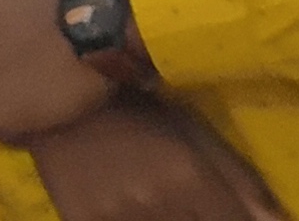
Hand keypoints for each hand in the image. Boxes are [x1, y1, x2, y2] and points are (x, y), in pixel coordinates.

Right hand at [19, 101, 288, 220]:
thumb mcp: (195, 131)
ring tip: (165, 202)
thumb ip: (239, 181)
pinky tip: (137, 210)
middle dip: (204, 220)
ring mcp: (115, 218)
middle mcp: (155, 204)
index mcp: (189, 178)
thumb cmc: (139, 104)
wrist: (59, 91)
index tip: (238, 216)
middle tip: (192, 202)